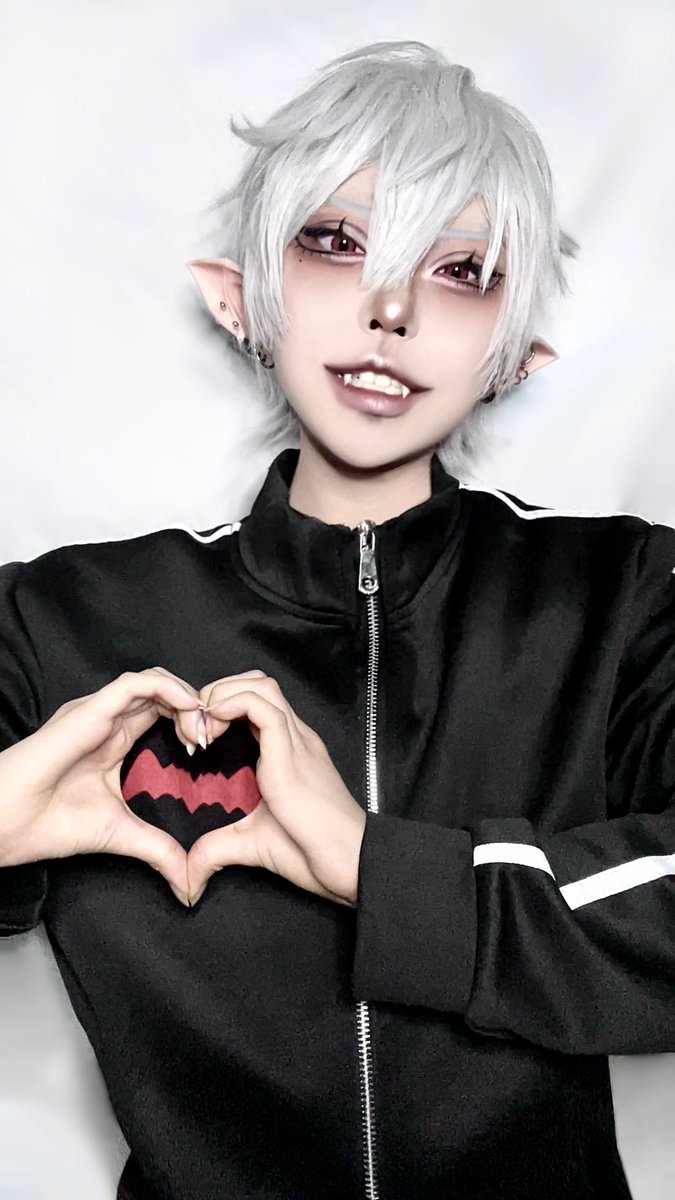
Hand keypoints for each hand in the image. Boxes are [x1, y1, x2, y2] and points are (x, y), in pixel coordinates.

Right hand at [0, 668, 204, 903]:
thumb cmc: (50, 824)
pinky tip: (187, 708)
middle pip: (163, 694)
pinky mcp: (88, 710)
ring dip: (185, 699)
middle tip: (211, 738)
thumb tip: (188, 883)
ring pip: (154, 682)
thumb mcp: (121, 834)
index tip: (208, 749)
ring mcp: (97, 711)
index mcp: (113, 739)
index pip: (161, 712)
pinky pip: (135, 684)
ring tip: (201, 729)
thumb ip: (157, 849)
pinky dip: (167, 690)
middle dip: (194, 709)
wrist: (7, 826)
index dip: (190, 722)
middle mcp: (106, 719)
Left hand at [185, 671, 366, 907]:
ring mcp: (296, 740)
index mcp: (288, 750)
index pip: (255, 702)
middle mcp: (294, 737)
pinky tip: (213, 727)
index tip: (196, 740)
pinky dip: (231, 705)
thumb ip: (218, 849)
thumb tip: (189, 877)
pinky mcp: (292, 753)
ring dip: (222, 695)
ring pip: (259, 685)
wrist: (350, 862)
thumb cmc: (312, 852)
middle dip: (218, 692)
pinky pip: (263, 707)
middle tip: (195, 727)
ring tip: (203, 728)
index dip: (220, 708)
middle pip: (256, 682)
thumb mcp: (252, 845)